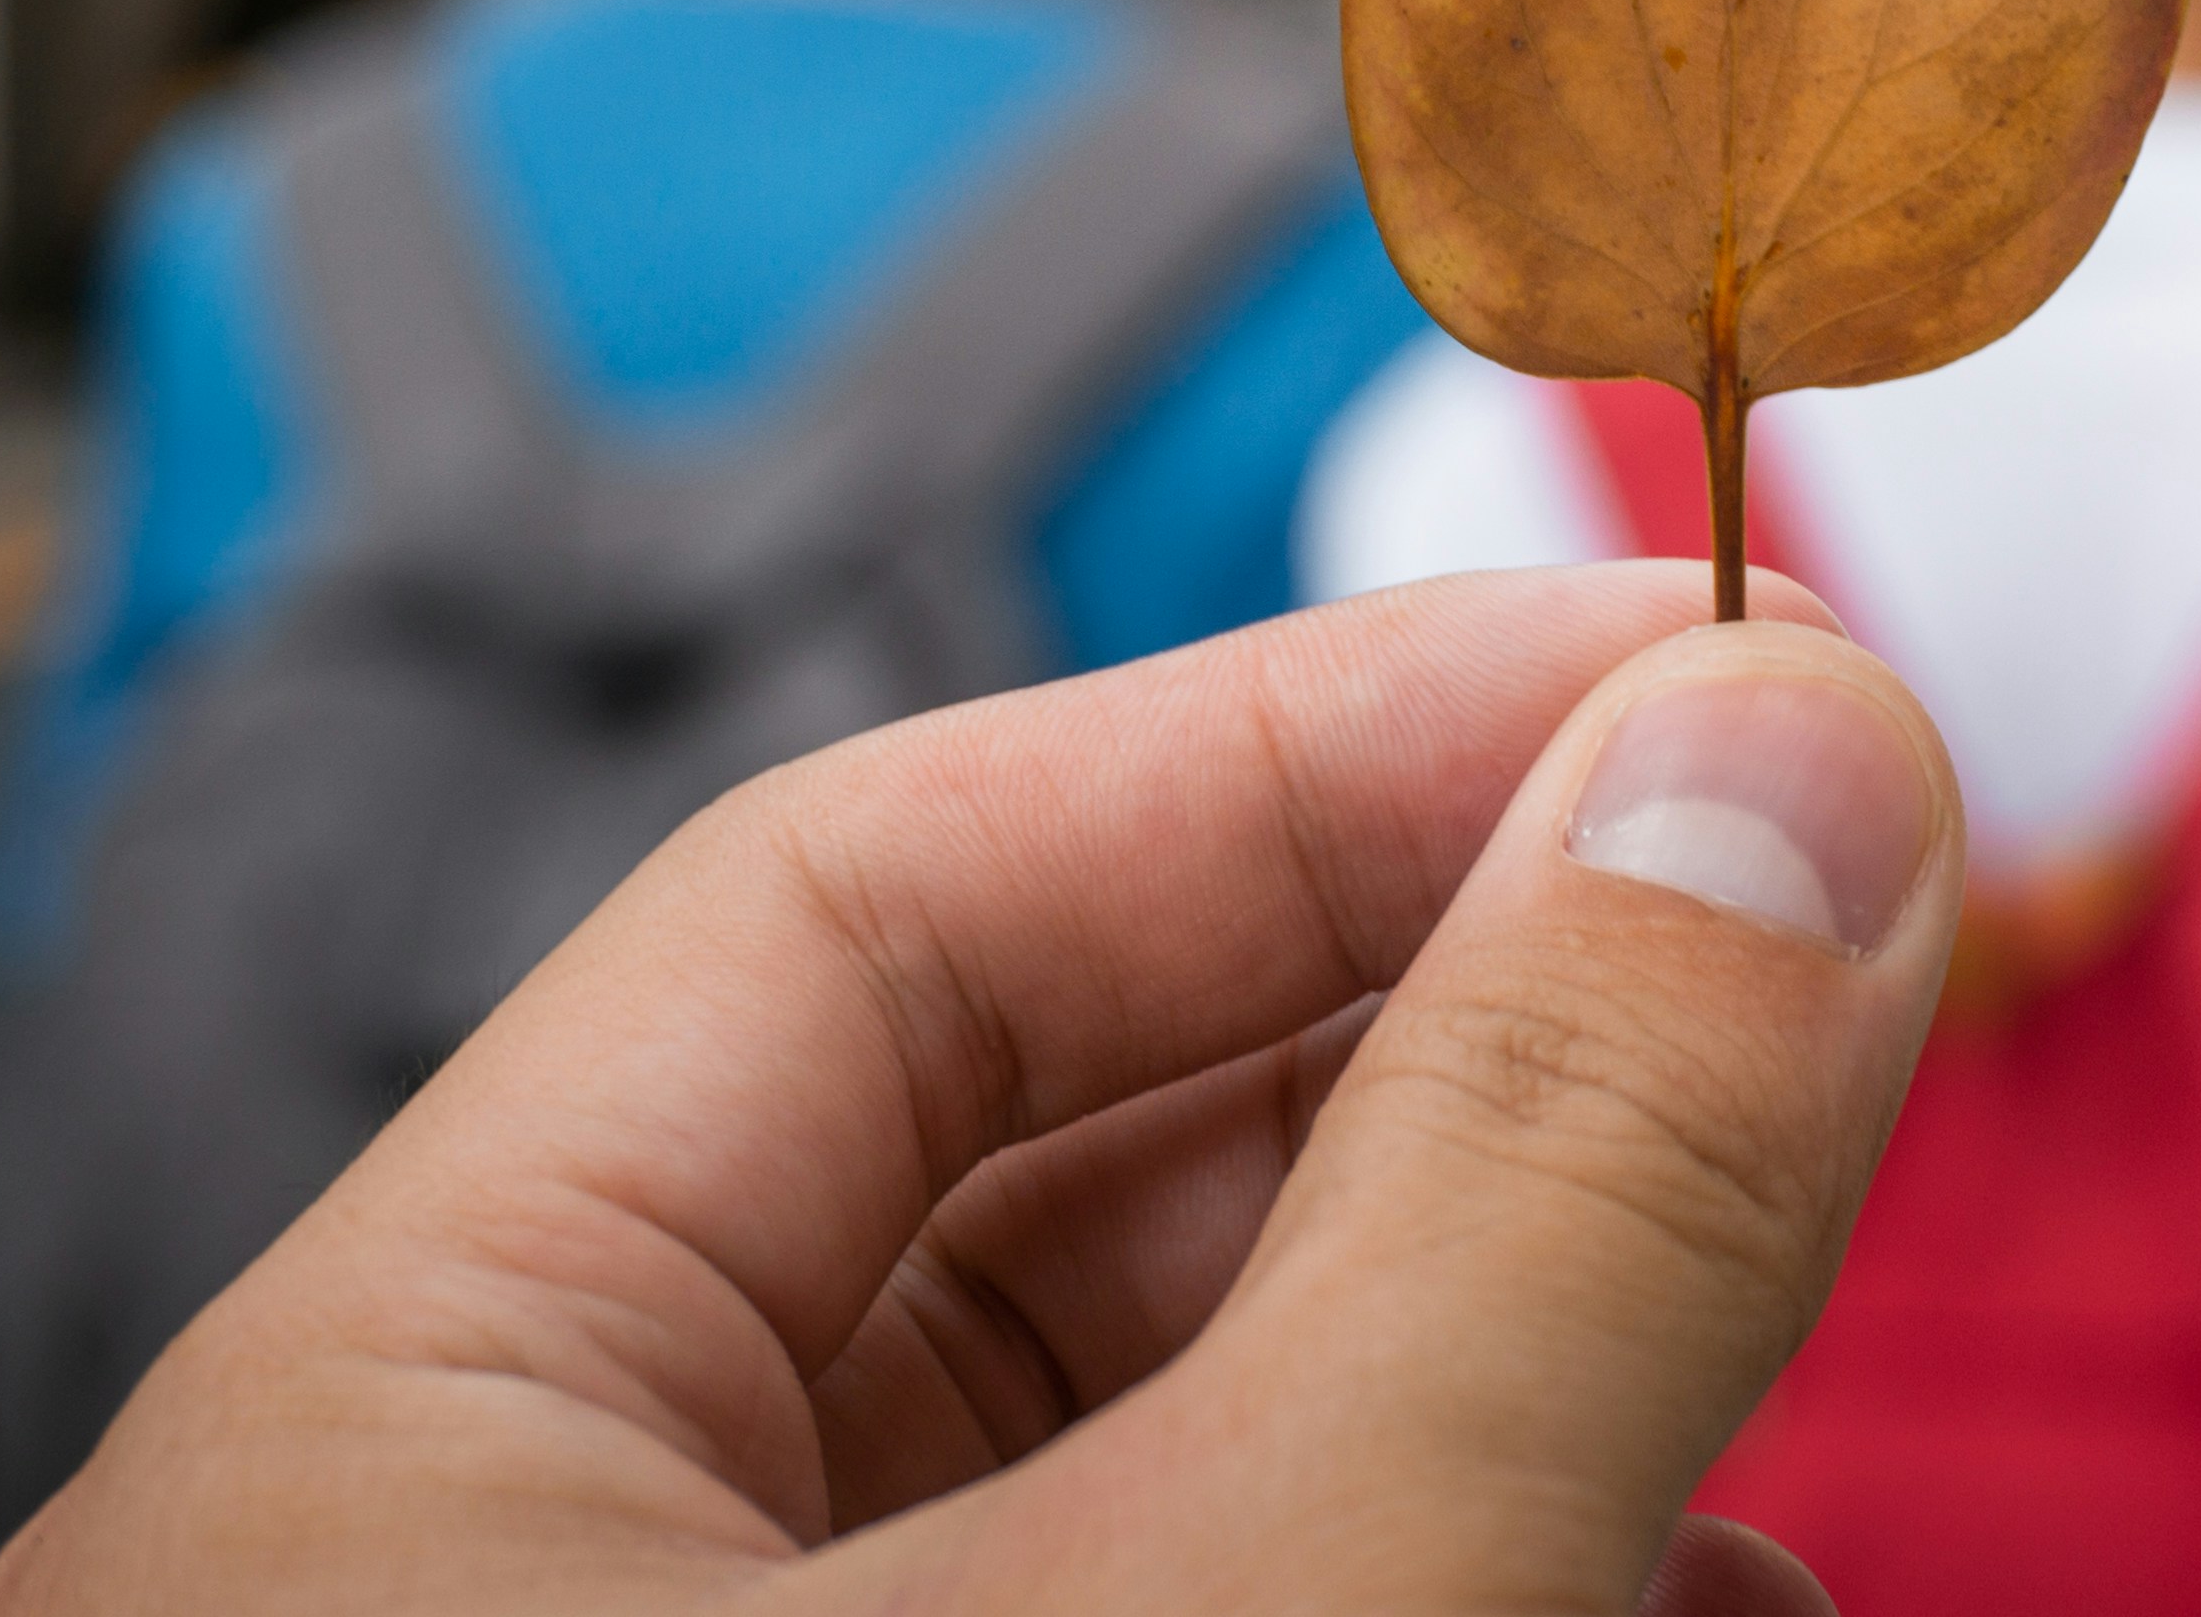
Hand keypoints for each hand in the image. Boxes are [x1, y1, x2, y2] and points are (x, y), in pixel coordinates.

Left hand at [0, 563, 1960, 1613]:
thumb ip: (1519, 1213)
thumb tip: (1807, 765)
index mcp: (392, 1454)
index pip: (872, 895)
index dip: (1320, 734)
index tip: (1715, 675)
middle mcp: (529, 1597)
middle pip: (1044, 1165)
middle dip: (1468, 1036)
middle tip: (1809, 941)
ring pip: (1173, 1441)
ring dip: (1518, 1338)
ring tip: (1781, 1319)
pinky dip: (1474, 1566)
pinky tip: (1690, 1585)